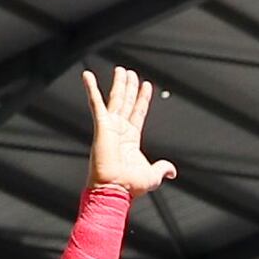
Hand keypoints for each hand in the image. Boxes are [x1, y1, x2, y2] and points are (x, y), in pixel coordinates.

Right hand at [83, 66, 177, 198]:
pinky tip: (87, 75)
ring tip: (121, 69)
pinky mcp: (101, 125)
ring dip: (118, 83)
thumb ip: (163, 169)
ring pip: (115, 98)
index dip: (143, 99)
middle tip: (130, 72)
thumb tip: (172, 171)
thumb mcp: (152, 175)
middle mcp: (119, 130)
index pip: (138, 113)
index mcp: (130, 139)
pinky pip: (95, 102)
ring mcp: (109, 126)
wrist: (114, 188)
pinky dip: (90, 88)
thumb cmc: (130, 186)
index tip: (146, 85)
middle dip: (129, 87)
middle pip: (126, 102)